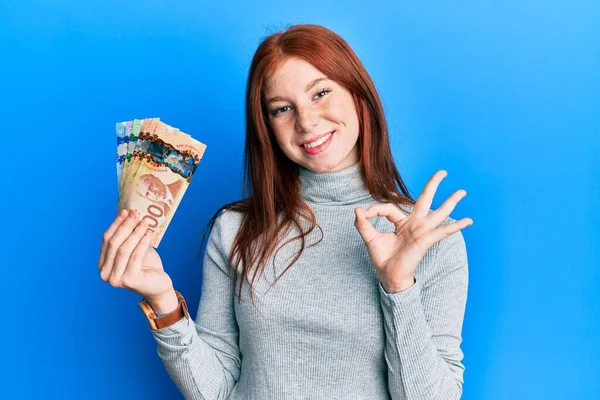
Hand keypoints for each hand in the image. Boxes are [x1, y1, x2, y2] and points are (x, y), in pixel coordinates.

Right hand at [98, 209, 177, 312]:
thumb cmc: (147, 265)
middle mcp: (105, 273)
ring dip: (135, 233)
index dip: (116, 224)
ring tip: (145, 222)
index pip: (107, 240)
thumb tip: (128, 213)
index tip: (125, 211)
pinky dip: (142, 243)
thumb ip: (129, 236)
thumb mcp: (135, 248)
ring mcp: (116, 279)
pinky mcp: (129, 281)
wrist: (159, 285)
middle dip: (125, 226)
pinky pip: (135, 257)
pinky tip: (149, 234)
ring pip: (124, 250)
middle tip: (136, 214)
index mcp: (103, 264)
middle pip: (114, 244)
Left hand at [354, 170, 472, 292]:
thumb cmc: (383, 259)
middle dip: (433, 184)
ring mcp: (422, 231)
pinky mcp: (426, 240)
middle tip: (443, 172)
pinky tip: (468, 221)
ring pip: (438, 212)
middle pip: (425, 200)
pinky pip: (442, 232)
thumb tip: (358, 210)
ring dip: (451, 201)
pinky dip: (456, 226)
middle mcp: (415, 224)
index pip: (389, 208)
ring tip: (462, 191)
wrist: (389, 277)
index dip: (375, 210)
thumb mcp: (370, 238)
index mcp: (402, 223)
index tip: (365, 215)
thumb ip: (364, 224)